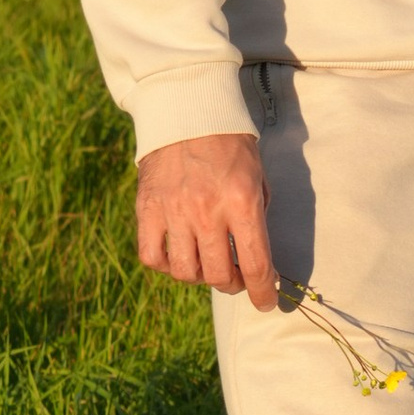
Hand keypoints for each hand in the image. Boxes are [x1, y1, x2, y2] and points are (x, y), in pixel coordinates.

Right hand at [135, 131, 279, 307]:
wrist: (189, 111)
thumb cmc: (231, 144)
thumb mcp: (258, 177)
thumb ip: (257, 216)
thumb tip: (259, 258)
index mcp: (242, 202)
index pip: (256, 264)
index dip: (262, 293)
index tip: (266, 303)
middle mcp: (207, 211)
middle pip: (219, 276)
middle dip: (234, 284)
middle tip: (237, 277)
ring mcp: (173, 211)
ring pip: (185, 272)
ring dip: (201, 276)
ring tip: (208, 262)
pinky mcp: (147, 208)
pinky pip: (152, 257)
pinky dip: (166, 265)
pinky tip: (179, 253)